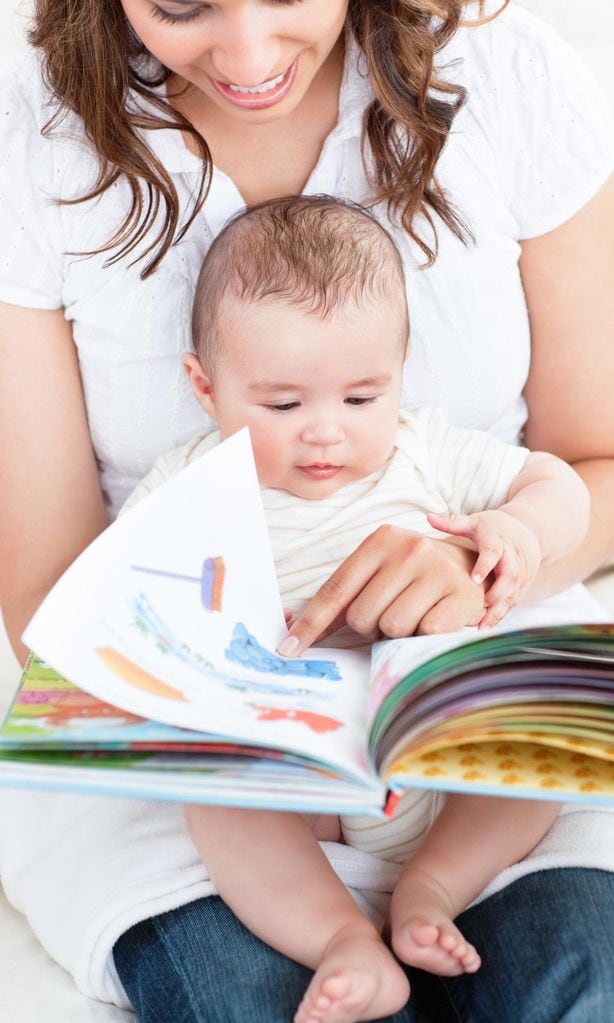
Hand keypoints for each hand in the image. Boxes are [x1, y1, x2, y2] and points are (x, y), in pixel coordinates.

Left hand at [277, 525, 486, 655]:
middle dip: (370, 627)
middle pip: (362, 616)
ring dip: (398, 633)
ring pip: (391, 628)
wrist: (474, 566)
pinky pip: (423, 634)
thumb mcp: (378, 572)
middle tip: (391, 614)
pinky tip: (434, 618)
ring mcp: (437, 570)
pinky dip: (424, 636)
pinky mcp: (460, 595)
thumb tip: (293, 629)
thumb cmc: (414, 576)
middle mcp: (408, 550)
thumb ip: (341, 598)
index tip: (288, 649)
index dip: (310, 624)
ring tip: (414, 615)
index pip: (335, 590)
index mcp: (380, 541)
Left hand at [427, 510, 541, 627]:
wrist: (529, 532)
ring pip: (514, 594)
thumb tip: (428, 518)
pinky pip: (513, 604)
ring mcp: (520, 575)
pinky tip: (484, 628)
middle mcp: (512, 559)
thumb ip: (452, 523)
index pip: (494, 552)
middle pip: (511, 576)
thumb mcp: (475, 522)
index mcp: (498, 541)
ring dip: (498, 610)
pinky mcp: (521, 588)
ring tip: (480, 625)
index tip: (474, 578)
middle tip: (481, 603)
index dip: (485, 565)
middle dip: (498, 591)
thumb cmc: (494, 528)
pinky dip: (500, 616)